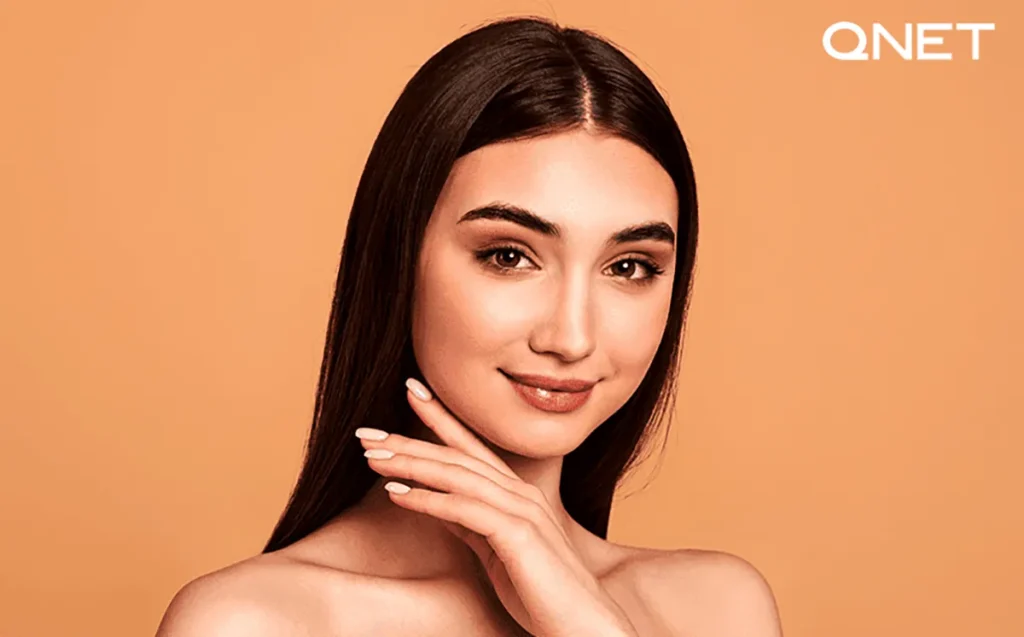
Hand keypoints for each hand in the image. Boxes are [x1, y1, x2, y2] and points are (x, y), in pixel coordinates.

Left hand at [354, 377, 638, 636]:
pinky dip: (428, 499)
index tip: (409, 394)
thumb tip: (437, 506)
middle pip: (457, 455)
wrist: (584, 627)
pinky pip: (465, 509)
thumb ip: (471, 525)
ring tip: (372, 457)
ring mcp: (522, 511)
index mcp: (517, 495)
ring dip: (411, 463)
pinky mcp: (519, 534)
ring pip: (458, 475)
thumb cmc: (543, 595)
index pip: (471, 448)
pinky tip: (396, 494)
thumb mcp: (497, 552)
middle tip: (365, 432)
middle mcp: (521, 494)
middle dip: (409, 439)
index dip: (439, 419)